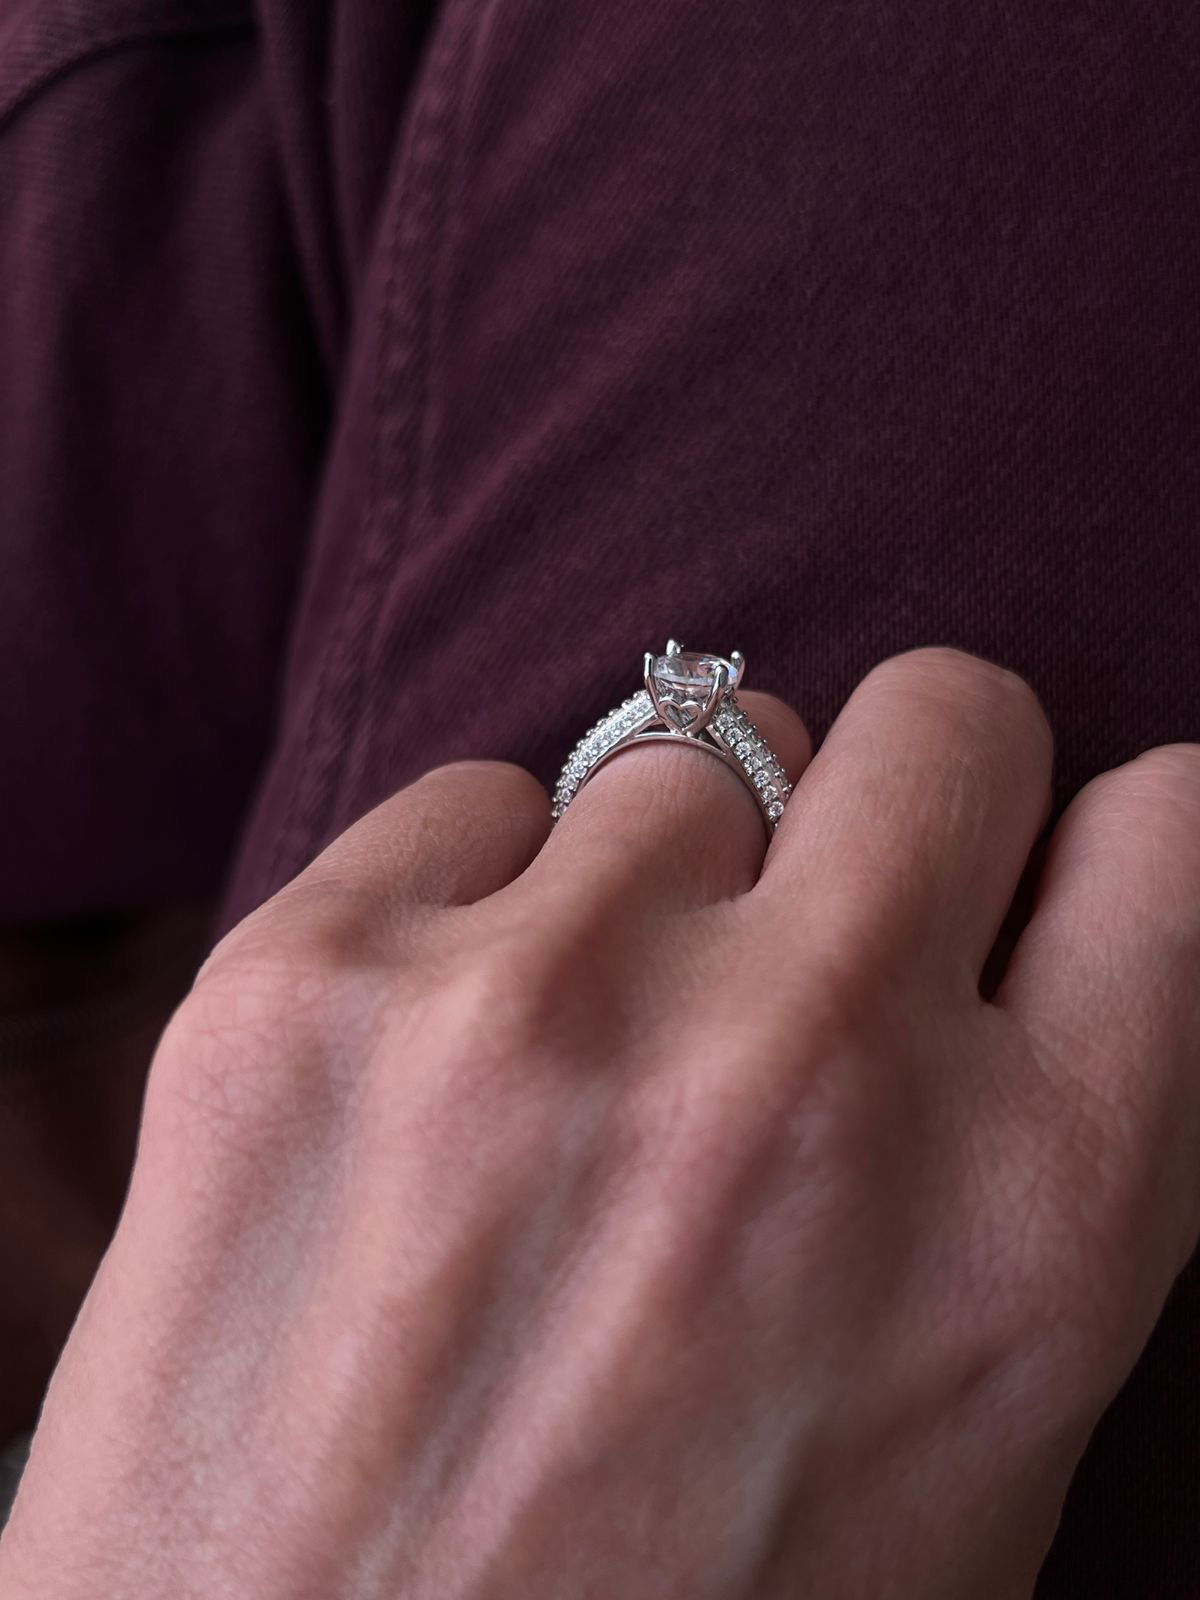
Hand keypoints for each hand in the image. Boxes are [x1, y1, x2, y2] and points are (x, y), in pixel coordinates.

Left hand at [3, 648, 1197, 1599]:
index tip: (1032, 877)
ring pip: (685, 759)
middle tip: (816, 922)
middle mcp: (799, 1071)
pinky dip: (472, 898)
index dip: (1103, 842)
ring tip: (584, 1067)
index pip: (1174, 836)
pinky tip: (426, 1071)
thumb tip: (1023, 926)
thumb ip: (1025, 1159)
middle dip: (902, 802)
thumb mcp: (957, 1446)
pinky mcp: (301, 985)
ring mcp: (533, 1005)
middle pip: (941, 719)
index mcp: (1027, 1220)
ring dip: (665, 882)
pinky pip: (466, 799)